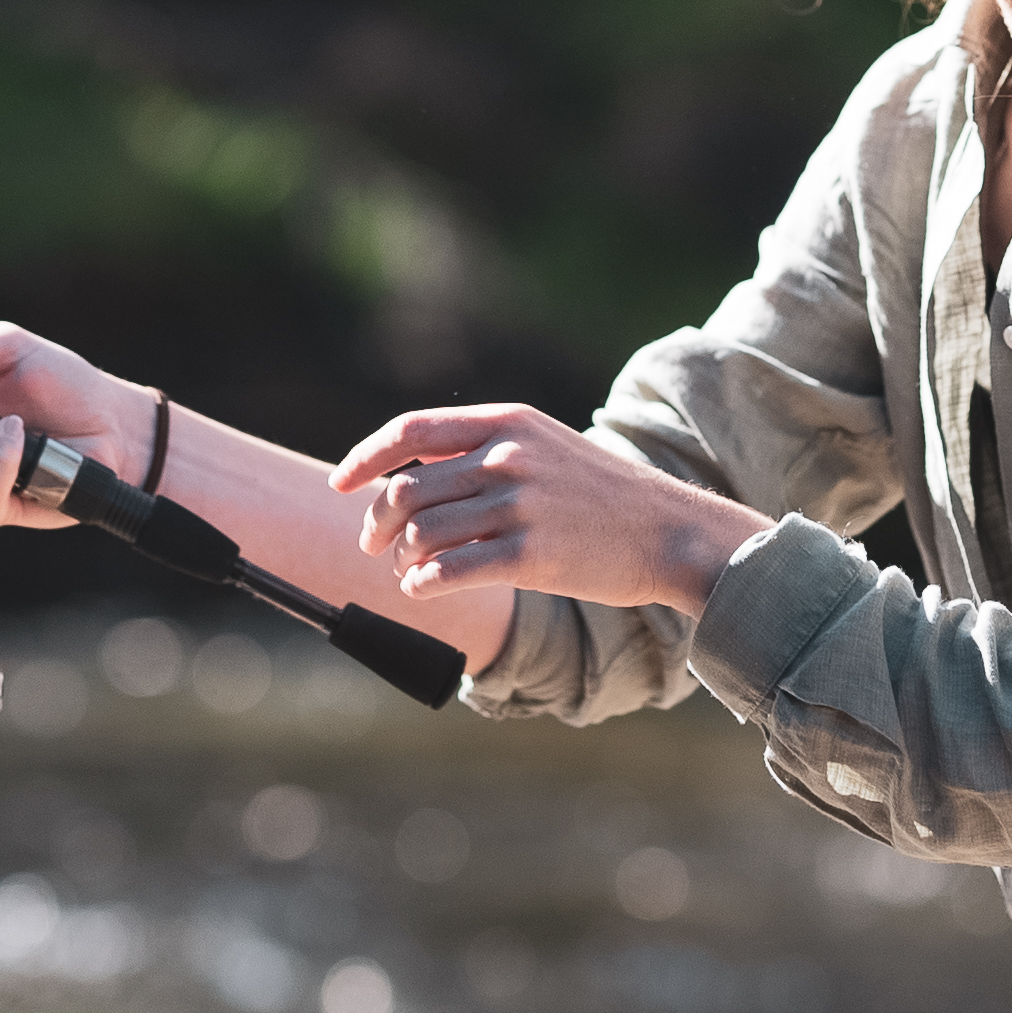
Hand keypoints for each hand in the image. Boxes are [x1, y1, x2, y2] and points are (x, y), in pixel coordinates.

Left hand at [331, 404, 769, 614]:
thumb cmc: (600, 494)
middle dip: (376, 521)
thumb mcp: (544, 446)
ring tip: (406, 570)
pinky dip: (423, 582)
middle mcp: (509, 457)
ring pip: (422, 531)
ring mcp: (521, 506)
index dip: (366, 457)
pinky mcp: (531, 556)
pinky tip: (421, 589)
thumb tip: (411, 471)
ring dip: (400, 557)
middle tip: (372, 544)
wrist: (669, 530)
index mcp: (508, 423)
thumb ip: (484, 450)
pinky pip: (451, 569)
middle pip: (407, 487)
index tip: (342, 484)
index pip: (412, 430)